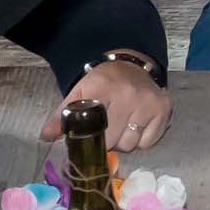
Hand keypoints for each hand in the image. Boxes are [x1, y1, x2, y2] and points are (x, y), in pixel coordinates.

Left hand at [41, 57, 170, 154]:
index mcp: (102, 86)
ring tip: (122, 124)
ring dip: (124, 140)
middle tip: (106, 127)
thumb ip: (63, 114)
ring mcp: (148, 101)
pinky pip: (148, 142)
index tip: (88, 136)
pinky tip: (137, 124)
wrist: (132, 65)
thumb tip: (46, 136)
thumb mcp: (81, 92)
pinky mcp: (163, 109)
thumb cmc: (104, 82)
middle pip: (112, 140)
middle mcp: (128, 93)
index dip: (88, 136)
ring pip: (131, 144)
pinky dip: (141, 139)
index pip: (92, 126)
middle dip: (106, 140)